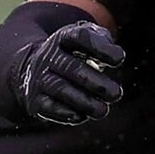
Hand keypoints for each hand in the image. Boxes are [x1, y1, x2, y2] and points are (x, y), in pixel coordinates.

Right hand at [11, 20, 125, 126]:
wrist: (35, 71)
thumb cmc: (74, 55)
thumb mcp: (88, 40)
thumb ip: (103, 40)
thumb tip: (117, 55)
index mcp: (64, 38)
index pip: (80, 37)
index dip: (100, 48)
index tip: (119, 59)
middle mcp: (49, 56)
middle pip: (72, 67)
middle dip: (96, 82)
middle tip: (116, 94)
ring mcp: (39, 78)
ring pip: (60, 88)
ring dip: (84, 101)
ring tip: (102, 110)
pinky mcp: (34, 99)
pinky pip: (48, 107)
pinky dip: (66, 113)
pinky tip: (82, 116)